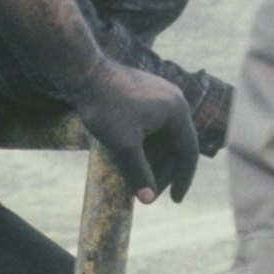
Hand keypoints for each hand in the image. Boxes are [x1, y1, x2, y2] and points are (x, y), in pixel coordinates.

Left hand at [70, 60, 198, 202]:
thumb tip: (148, 199)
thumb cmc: (106, 108)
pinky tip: (134, 158)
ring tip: (141, 179)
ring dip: (155, 158)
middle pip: (177, 144)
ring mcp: (162, 94)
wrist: (85, 73)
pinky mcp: (148, 92)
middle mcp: (175, 100)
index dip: (183, 179)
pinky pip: (155, 123)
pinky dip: (148, 143)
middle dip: (164, 172)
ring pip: (164, 135)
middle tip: (151, 194)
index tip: (176, 200)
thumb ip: (139, 172)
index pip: (188, 152)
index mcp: (177, 112)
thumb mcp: (124, 145)